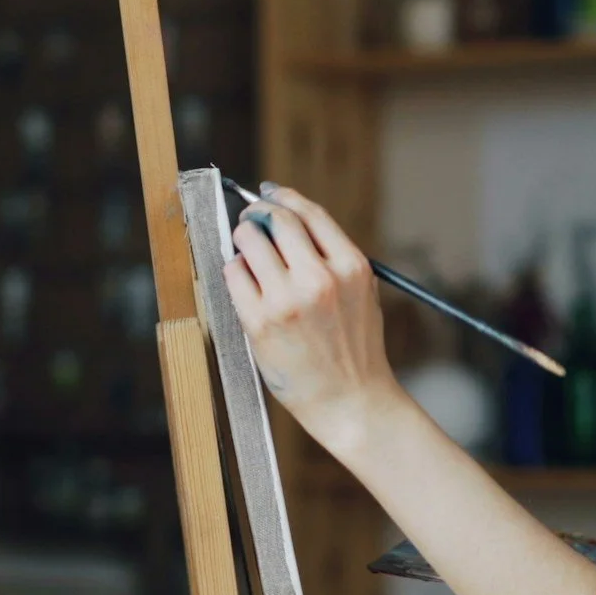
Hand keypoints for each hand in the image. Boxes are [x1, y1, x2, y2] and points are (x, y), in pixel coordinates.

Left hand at [221, 184, 404, 453]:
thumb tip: (288, 222)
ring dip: (243, 241)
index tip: (270, 193)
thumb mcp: (361, 293)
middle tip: (250, 221)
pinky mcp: (260, 322)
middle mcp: (320, 278)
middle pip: (276, 221)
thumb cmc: (355, 349)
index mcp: (351, 266)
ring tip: (246, 252)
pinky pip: (234, 276)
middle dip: (257, 215)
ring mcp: (288, 300)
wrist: (350, 401)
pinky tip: (243, 281)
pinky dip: (235, 271)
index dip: (284, 197)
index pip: (309, 214)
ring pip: (250, 243)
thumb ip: (333, 258)